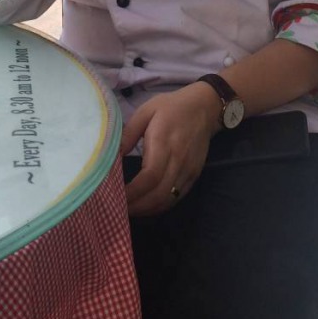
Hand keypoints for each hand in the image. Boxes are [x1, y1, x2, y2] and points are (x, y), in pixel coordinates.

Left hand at [120, 83, 221, 216]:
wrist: (205, 107)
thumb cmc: (171, 107)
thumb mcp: (146, 111)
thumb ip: (128, 133)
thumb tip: (112, 155)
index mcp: (164, 143)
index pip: (149, 177)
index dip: (132, 193)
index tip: (115, 198)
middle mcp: (178, 161)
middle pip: (159, 195)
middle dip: (137, 207)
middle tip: (118, 211)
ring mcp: (188, 170)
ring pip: (168, 200)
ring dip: (148, 210)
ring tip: (129, 211)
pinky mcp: (194, 175)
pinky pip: (177, 197)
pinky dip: (160, 206)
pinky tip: (146, 206)